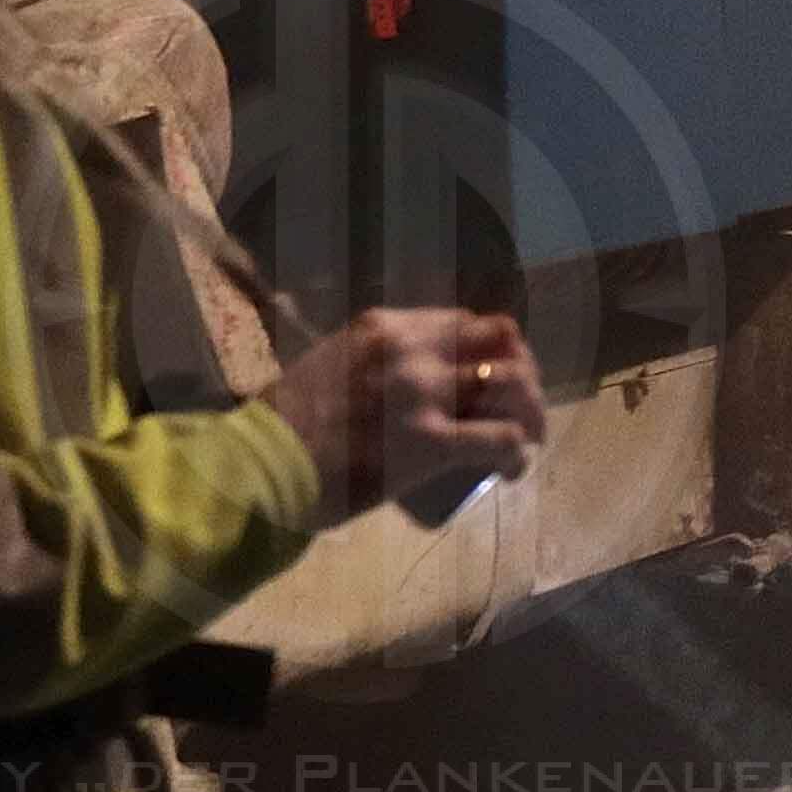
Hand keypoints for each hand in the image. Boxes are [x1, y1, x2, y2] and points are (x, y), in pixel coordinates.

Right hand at [272, 308, 548, 520]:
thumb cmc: (285, 425)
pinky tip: (512, 471)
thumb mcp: (331, 364)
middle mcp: (412, 350)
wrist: (261, 465)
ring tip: (526, 440)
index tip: (493, 376)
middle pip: (503, 340)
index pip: (465, 321)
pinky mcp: (431, 442)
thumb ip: (372, 362)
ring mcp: (424, 394)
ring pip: (513, 384)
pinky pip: (502, 439)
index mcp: (385, 327)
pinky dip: (518, 454)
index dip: (492, 348)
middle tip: (521, 407)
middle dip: (523, 373)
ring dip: (530, 414)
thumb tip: (404, 379)